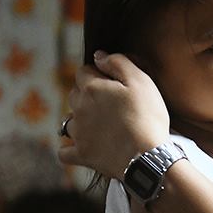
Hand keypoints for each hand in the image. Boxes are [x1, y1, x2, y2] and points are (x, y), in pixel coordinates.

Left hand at [58, 53, 170, 175]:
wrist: (148, 157)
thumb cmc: (147, 118)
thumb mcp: (142, 82)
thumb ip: (119, 63)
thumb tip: (99, 56)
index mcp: (92, 88)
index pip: (84, 71)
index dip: (98, 74)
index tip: (114, 82)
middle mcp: (79, 108)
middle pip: (75, 94)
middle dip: (88, 95)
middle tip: (111, 103)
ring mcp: (78, 133)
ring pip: (69, 120)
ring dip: (80, 119)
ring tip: (100, 125)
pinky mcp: (82, 154)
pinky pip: (65, 152)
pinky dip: (71, 148)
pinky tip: (81, 147)